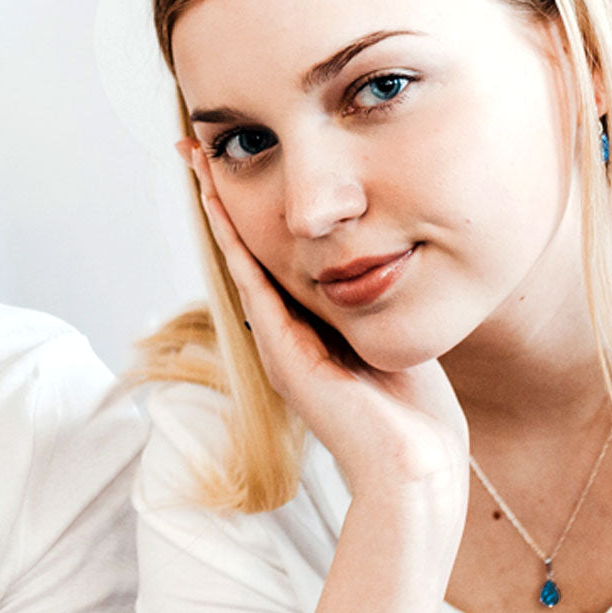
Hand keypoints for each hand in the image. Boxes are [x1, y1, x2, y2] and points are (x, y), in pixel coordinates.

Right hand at [181, 142, 469, 510]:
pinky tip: (218, 204)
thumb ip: (378, 311)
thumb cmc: (417, 415)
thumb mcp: (395, 342)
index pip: (278, 260)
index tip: (244, 168)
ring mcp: (281, 346)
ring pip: (240, 261)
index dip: (256, 214)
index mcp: (315, 332)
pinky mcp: (284, 354)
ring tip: (194, 158)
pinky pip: (253, 285)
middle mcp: (288, 336)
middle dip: (223, 200)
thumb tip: (386, 271)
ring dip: (217, 208)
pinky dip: (234, 243)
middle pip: (247, 253)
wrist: (414, 464)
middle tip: (196, 147)